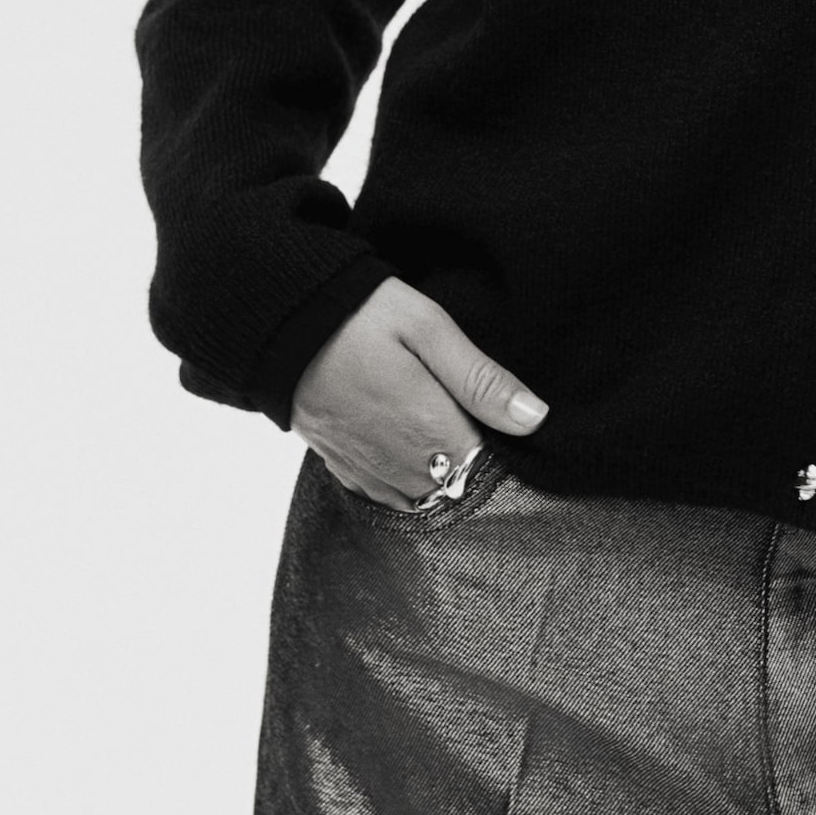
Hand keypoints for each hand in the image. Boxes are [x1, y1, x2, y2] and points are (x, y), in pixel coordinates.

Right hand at [292, 276, 548, 511]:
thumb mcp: (429, 328)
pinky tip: (407, 448)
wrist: (280, 320)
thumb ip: (481, 379)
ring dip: (437, 476)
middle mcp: (397, 465)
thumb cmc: (361, 315)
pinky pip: (384, 496)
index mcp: (427, 431)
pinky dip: (403, 481)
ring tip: (438, 429)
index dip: (500, 449)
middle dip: (469, 464)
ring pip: (421, 499)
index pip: (486, 469)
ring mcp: (365, 471)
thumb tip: (534, 419)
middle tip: (467, 416)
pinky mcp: (339, 467)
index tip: (496, 422)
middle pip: (454, 488)